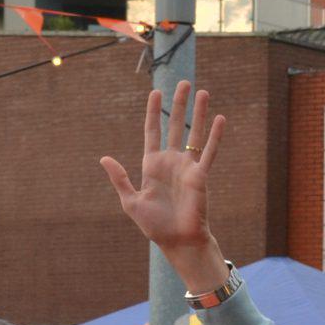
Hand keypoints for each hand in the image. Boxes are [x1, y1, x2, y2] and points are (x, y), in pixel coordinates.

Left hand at [101, 83, 227, 272]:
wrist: (176, 241)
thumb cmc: (154, 225)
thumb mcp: (131, 201)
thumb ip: (120, 178)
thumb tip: (104, 158)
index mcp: (152, 165)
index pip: (153, 131)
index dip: (154, 112)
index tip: (156, 92)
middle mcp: (171, 161)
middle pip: (175, 125)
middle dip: (179, 104)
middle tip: (184, 83)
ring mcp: (187, 167)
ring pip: (194, 133)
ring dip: (198, 113)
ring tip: (202, 92)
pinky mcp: (200, 175)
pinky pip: (209, 152)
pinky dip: (215, 136)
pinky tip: (220, 118)